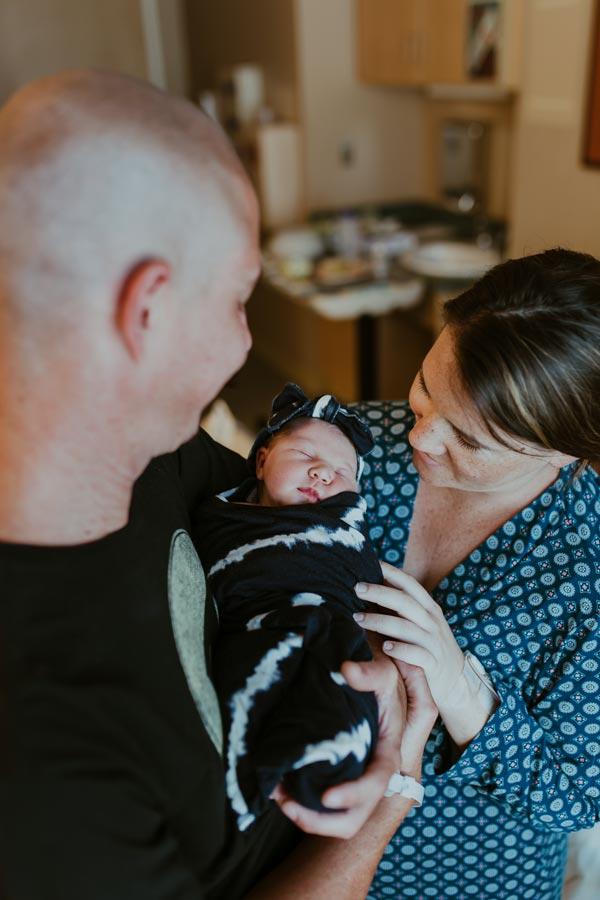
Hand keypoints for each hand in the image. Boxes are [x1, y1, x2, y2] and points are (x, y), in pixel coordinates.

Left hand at [273, 654, 407, 838]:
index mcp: (387, 754)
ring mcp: (353, 779)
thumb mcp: (384, 672)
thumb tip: (347, 670)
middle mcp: (371, 774)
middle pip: (354, 816)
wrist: (371, 684)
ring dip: (306, 817)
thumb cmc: (380, 680)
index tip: (326, 796)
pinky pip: (321, 804)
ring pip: (336, 818)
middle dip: (321, 821)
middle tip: (287, 803)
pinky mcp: (336, 778)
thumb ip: (370, 672)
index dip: (354, 794)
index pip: (376, 782)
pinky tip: (279, 787)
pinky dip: (300, 803)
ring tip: (278, 797)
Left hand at [355, 562, 463, 710]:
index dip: (392, 572)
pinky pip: (416, 654)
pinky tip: (385, 647)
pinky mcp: (432, 663)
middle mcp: (432, 621)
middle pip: (405, 602)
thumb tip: (374, 585)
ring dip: (380, 621)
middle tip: (357, 588)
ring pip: (406, 627)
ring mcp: (433, 642)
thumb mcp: (422, 622)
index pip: (410, 584)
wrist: (457, 680)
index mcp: (429, 608)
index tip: (372, 564)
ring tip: (358, 618)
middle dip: (380, 593)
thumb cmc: (429, 645)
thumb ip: (404, 606)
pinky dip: (400, 649)